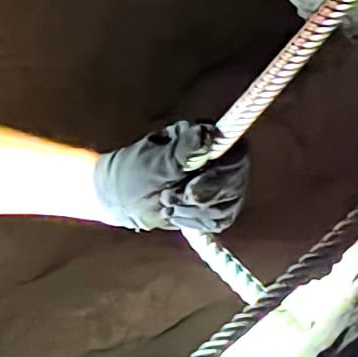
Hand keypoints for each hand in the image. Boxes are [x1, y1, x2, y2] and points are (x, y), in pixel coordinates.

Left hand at [92, 120, 249, 240]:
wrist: (121, 196)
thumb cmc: (135, 172)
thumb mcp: (156, 160)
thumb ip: (183, 150)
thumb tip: (207, 135)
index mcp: (206, 139)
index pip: (236, 154)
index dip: (220, 175)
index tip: (190, 190)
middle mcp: (220, 160)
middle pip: (234, 184)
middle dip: (201, 198)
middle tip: (168, 198)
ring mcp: (220, 184)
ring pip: (227, 205)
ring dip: (192, 211)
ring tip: (166, 203)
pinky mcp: (215, 206)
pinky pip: (219, 219)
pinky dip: (194, 221)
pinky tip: (175, 214)